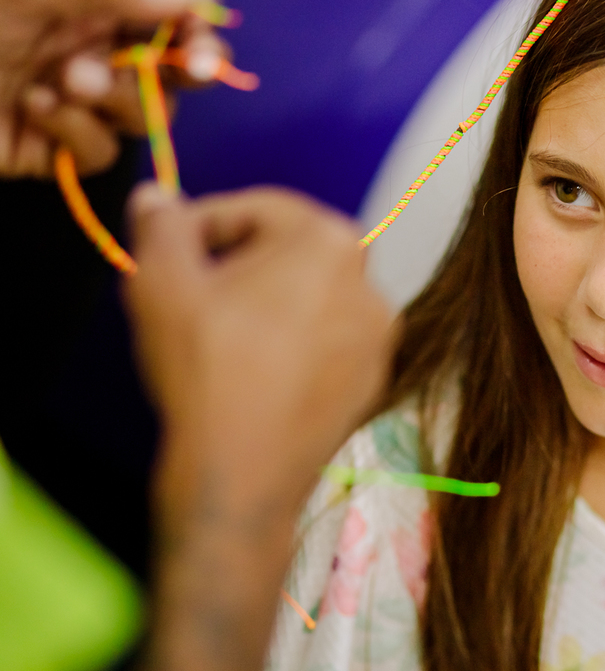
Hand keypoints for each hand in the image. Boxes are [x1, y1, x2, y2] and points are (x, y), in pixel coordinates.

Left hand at [0, 0, 225, 177]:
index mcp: (91, 7)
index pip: (169, 24)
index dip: (198, 39)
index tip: (205, 52)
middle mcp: (91, 54)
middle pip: (169, 77)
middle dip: (168, 74)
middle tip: (178, 68)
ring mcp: (76, 105)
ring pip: (142, 119)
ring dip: (115, 99)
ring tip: (66, 82)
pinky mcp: (55, 151)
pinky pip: (99, 153)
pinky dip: (75, 132)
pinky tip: (36, 109)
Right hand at [117, 184, 393, 670]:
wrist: (242, 474)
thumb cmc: (206, 369)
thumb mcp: (162, 282)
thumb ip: (162, 224)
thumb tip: (158, 196)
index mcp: (331, 242)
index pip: (258, 207)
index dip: (204, 222)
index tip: (166, 250)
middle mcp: (372, 284)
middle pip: (291, 252)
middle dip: (238, 262)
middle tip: (191, 292)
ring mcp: (381, 338)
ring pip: (311, 298)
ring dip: (266, 303)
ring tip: (218, 333)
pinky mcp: (375, 381)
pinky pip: (327, 343)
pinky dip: (293, 344)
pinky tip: (253, 370)